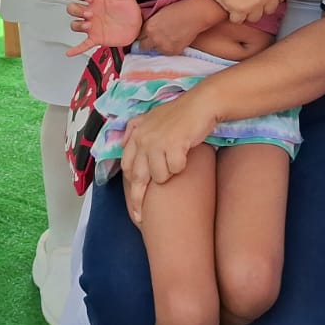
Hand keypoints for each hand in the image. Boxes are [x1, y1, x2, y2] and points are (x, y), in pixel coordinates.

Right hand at [65, 0, 143, 57]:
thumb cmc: (130, 12)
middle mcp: (92, 12)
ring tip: (88, 26)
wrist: (137, 28)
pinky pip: (83, 44)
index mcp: (97, 1)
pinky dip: (76, 49)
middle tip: (88, 13)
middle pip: (73, 9)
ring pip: (75, 25)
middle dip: (77, 10)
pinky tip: (70, 52)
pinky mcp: (96, 38)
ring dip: (78, 25)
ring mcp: (92, 26)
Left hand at [120, 91, 218, 224]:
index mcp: (136, 134)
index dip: (129, 188)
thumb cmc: (180, 114)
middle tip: (140, 219)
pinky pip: (175, 169)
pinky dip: (181, 167)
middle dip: (138, 201)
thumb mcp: (152, 119)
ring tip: (178, 162)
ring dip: (169, 175)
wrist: (201, 104)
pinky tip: (186, 155)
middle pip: (137, 178)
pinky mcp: (172, 145)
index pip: (126, 167)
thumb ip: (137, 132)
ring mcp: (157, 142)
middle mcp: (143, 139)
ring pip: (159, 176)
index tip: (133, 205)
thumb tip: (124, 147)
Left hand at [138, 0, 208, 55]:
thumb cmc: (178, 9)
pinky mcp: (173, 52)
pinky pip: (166, 53)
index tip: (145, 35)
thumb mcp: (158, 13)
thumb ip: (150, 23)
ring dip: (158, 46)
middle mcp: (153, 39)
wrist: (194, 14)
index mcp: (148, 27)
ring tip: (167, 38)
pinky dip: (169, 48)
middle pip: (143, 47)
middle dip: (147, 43)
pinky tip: (174, 40)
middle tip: (154, 39)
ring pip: (155, 50)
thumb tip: (146, 29)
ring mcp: (163, 47)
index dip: (143, 35)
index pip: (138, 36)